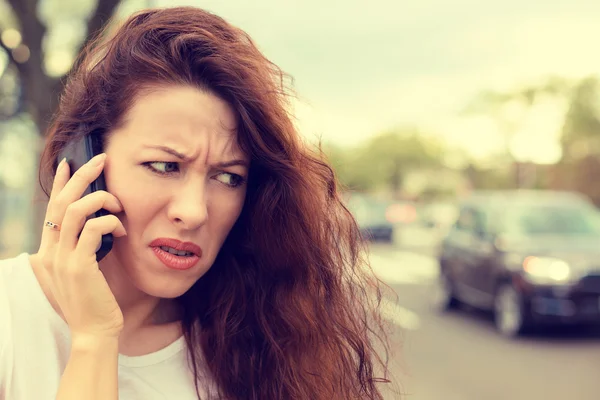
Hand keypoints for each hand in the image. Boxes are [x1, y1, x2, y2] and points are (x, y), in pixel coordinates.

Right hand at [35, 153, 126, 337]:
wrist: (94, 332)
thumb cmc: (94, 302)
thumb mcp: (81, 272)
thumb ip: (79, 250)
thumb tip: (91, 227)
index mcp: (48, 252)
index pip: (52, 209)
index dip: (62, 184)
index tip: (71, 163)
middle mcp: (49, 253)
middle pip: (62, 202)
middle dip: (82, 176)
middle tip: (101, 159)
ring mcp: (62, 259)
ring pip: (76, 210)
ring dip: (101, 199)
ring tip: (119, 203)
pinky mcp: (80, 266)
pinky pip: (94, 229)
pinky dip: (111, 222)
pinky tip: (123, 230)